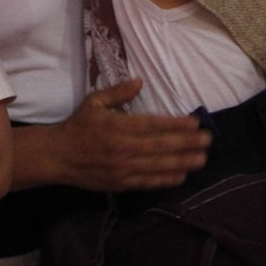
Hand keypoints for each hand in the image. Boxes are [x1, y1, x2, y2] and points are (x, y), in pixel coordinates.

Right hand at [53, 78, 211, 190]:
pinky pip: (147, 182)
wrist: (57, 156)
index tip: (195, 123)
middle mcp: (123, 148)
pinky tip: (181, 176)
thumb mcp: (94, 102)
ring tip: (202, 159)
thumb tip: (140, 81)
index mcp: (118, 126)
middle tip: (208, 141)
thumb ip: (118, 92)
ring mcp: (122, 168)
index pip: (153, 125)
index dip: (176, 124)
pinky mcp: (120, 184)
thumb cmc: (78, 126)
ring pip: (158, 166)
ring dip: (182, 162)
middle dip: (187, 143)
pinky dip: (165, 180)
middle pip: (161, 146)